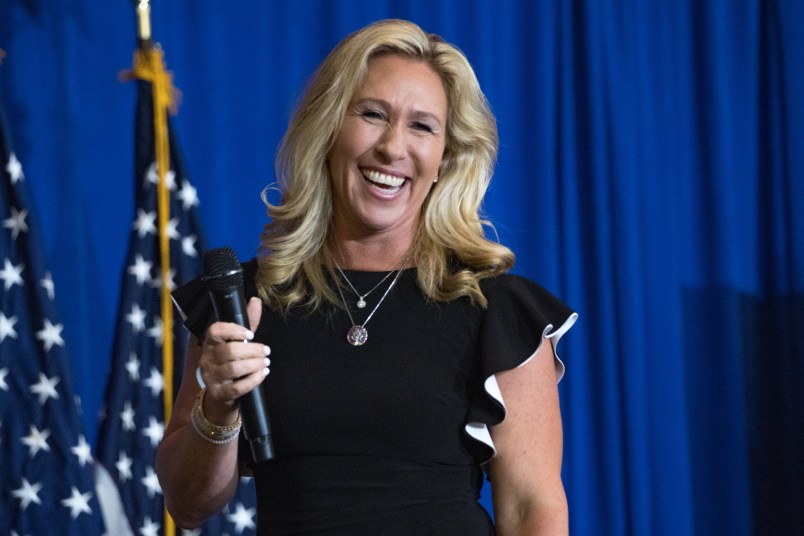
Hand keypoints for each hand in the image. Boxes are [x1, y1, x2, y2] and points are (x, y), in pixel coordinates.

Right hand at [198, 297, 269, 422]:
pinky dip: (253, 380)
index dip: (234, 330)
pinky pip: (238, 387)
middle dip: (253, 350)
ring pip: (234, 369)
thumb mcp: (237, 341)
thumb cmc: (231, 362)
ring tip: (265, 363)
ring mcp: (211, 377)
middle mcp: (207, 359)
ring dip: (254, 365)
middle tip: (266, 351)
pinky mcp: (218, 393)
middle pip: (230, 351)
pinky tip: (262, 374)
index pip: (215, 331)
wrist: (222, 393)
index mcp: (211, 342)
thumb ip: (248, 322)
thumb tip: (255, 301)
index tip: (251, 334)